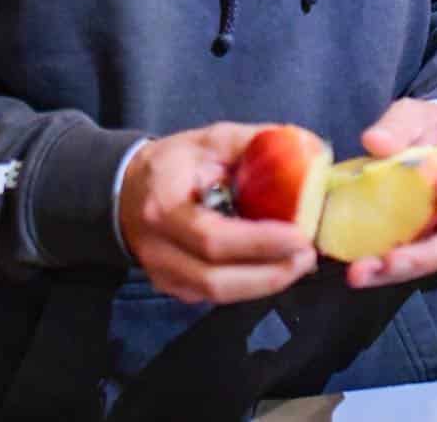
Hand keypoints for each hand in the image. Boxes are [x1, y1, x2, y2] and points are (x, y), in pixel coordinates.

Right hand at [117, 122, 316, 304]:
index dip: (258, 242)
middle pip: (214, 280)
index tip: (299, 236)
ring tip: (299, 264)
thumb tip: (311, 148)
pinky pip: (214, 296)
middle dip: (268, 274)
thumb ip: (257, 142)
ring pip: (216, 295)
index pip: (211, 236)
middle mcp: (158, 248)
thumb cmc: (173, 164)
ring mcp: (162, 274)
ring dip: (263, 284)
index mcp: (164, 207)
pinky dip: (248, 286)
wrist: (125, 190)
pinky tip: (274, 268)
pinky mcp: (172, 288)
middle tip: (307, 257)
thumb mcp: (211, 140)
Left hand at [344, 98, 436, 290]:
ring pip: (436, 258)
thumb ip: (397, 125)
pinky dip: (385, 268)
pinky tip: (360, 269)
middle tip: (391, 261)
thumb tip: (375, 142)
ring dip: (401, 269)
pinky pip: (412, 259)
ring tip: (363, 273)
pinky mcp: (427, 241)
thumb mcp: (414, 114)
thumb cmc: (428, 127)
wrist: (428, 142)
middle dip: (426, 254)